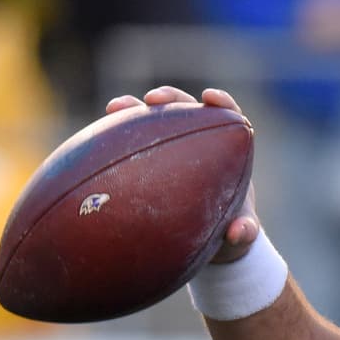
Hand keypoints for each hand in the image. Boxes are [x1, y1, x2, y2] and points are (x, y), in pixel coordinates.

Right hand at [105, 86, 260, 262]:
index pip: (227, 115)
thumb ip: (246, 231)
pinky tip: (93, 140)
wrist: (207, 242)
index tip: (209, 97)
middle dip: (170, 98)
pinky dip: (114, 138)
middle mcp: (198, 141)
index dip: (220, 102)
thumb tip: (239, 233)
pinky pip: (129, 144)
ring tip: (115, 107)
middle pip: (185, 108)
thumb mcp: (241, 232)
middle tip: (154, 99)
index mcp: (227, 149)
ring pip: (152, 120)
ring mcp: (170, 148)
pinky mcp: (146, 159)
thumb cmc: (229, 229)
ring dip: (134, 109)